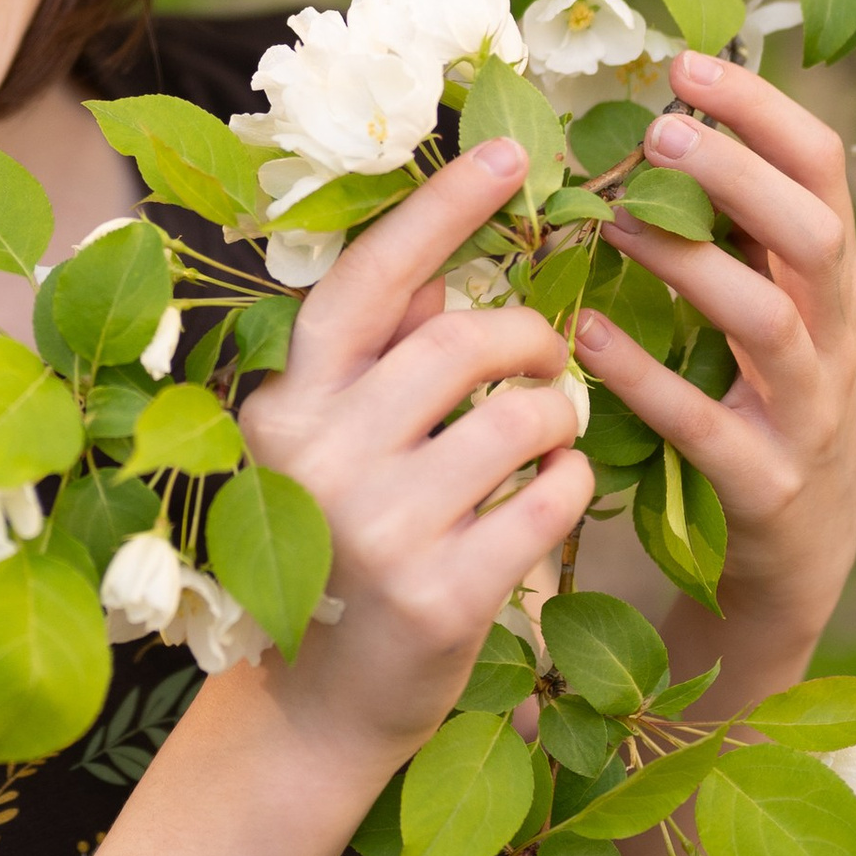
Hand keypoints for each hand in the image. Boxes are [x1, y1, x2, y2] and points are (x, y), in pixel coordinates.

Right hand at [241, 140, 593, 766]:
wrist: (321, 705)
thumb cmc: (339, 545)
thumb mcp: (330, 441)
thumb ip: (375, 356)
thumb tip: (437, 264)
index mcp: (286, 400)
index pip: (368, 277)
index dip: (443, 207)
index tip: (513, 149)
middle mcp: (316, 455)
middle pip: (462, 341)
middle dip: (528, 335)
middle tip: (549, 354)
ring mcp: (376, 530)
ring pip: (519, 419)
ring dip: (556, 414)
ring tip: (550, 433)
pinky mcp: (440, 597)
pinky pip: (549, 500)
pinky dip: (569, 485)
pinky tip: (550, 499)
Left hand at [578, 50, 855, 659]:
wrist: (798, 558)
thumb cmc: (758, 401)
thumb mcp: (766, 305)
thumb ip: (729, 227)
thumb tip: (652, 113)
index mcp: (832, 277)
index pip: (823, 169)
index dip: (762, 110)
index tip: (685, 65)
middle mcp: (834, 335)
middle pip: (815, 234)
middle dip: (740, 175)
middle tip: (659, 131)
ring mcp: (808, 413)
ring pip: (769, 322)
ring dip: (689, 263)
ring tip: (612, 222)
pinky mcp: (766, 485)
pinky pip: (706, 424)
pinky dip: (643, 376)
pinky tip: (580, 334)